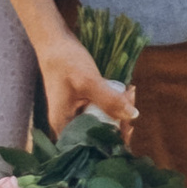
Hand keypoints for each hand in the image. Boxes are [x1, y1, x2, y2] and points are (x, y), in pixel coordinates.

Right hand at [38, 25, 138, 144]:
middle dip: (119, 122)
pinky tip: (124, 91)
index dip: (112, 142)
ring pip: (102, 121)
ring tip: (130, 92)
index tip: (129, 127)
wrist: (53, 40)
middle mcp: (68, 124)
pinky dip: (113, 102)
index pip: (91, 147)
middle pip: (99, 134)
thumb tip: (133, 116)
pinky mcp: (81, 103)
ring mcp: (75, 113)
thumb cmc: (65, 61)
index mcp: (64, 126)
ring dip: (119, 110)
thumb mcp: (88, 81)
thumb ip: (109, 100)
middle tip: (131, 101)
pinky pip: (101, 109)